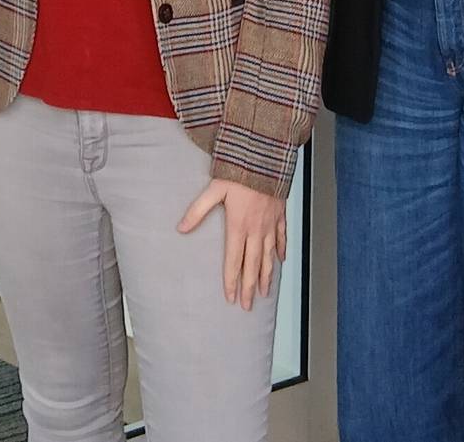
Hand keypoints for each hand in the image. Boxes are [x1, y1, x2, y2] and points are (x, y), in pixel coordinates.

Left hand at [178, 178, 286, 309]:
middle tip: (248, 306)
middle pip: (252, 265)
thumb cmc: (239, 172)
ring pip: (269, 256)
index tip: (231, 298)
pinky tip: (280, 261)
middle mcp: (256, 230)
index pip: (233, 260)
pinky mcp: (280, 215)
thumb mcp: (214, 189)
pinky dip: (281, 251)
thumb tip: (181, 228)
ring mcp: (270, 224)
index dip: (231, 281)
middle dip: (250, 288)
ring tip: (265, 293)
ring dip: (266, 276)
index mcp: (238, 226)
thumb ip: (197, 211)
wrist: (266, 158)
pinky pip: (282, 238)